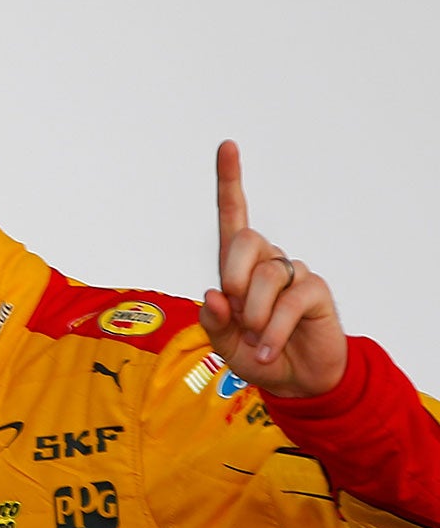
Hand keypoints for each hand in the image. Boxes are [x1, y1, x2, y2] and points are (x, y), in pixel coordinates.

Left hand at [198, 140, 347, 397]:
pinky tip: (268, 349)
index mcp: (237, 267)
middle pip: (245, 239)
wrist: (294, 382)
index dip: (230, 182)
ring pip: (266, 276)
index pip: (233, 217)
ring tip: (255, 339)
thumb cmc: (254, 355)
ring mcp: (293, 274)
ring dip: (252, 317)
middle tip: (234, 311)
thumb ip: (213, 321)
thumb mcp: (222, 344)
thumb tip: (213, 294)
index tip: (227, 145)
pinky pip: (289, 302)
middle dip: (232, 276)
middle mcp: (266, 262)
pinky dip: (271, 332)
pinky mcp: (315, 291)